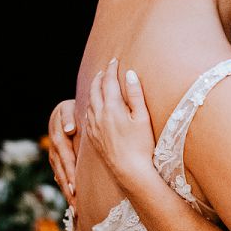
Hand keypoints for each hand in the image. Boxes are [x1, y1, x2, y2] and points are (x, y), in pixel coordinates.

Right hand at [47, 99, 77, 207]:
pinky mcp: (57, 161)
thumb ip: (68, 118)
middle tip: (76, 207)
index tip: (75, 189)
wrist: (64, 111)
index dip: (69, 175)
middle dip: (69, 191)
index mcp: (58, 139)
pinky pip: (61, 176)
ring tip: (75, 210)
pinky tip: (72, 200)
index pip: (65, 160)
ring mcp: (55, 158)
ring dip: (67, 193)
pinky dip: (66, 188)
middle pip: (61, 173)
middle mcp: (54, 151)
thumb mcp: (69, 109)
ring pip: (60, 178)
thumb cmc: (71, 109)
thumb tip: (69, 130)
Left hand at [86, 58, 158, 185]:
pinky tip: (95, 106)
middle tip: (106, 68)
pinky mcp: (93, 137)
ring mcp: (94, 127)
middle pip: (95, 89)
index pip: (109, 82)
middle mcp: (99, 115)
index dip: (111, 69)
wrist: (130, 170)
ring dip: (94, 89)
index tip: (115, 60)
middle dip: (100, 76)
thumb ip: (135, 94)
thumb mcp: (142, 117)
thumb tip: (129, 74)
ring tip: (99, 83)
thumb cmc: (141, 145)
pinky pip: (88, 114)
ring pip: (89, 101)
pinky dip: (91, 104)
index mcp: (112, 108)